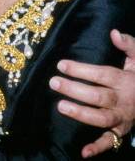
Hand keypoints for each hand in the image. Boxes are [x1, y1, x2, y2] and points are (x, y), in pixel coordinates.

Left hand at [49, 30, 134, 157]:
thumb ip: (128, 44)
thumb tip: (113, 32)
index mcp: (125, 80)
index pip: (101, 74)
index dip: (81, 70)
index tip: (61, 64)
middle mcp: (123, 100)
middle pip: (98, 96)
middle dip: (75, 89)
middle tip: (54, 82)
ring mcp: (122, 118)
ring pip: (101, 118)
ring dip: (81, 114)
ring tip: (60, 106)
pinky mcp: (121, 131)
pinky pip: (110, 141)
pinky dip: (98, 148)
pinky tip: (83, 152)